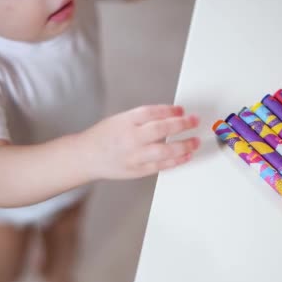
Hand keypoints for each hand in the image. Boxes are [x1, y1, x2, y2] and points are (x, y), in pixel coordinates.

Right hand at [81, 104, 199, 179]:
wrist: (86, 157)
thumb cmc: (103, 137)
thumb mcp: (120, 119)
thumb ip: (143, 119)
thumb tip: (170, 117)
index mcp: (125, 121)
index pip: (152, 112)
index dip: (170, 110)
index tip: (182, 110)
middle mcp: (130, 138)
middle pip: (161, 129)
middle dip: (182, 124)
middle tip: (195, 121)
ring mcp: (134, 156)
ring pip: (164, 150)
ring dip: (184, 145)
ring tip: (195, 141)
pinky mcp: (137, 170)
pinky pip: (161, 166)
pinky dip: (176, 161)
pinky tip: (186, 156)